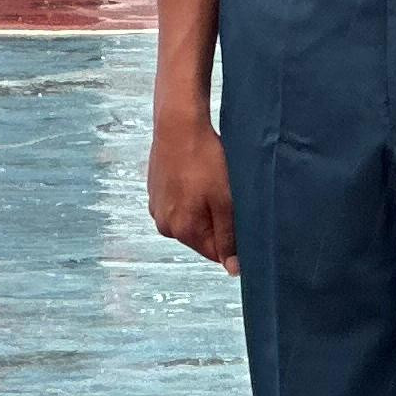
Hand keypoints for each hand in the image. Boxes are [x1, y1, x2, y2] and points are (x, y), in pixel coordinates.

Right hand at [149, 112, 236, 269]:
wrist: (178, 124)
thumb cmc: (205, 160)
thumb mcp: (225, 201)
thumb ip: (229, 238)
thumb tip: (233, 271)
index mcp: (183, 231)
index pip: (215, 253)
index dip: (232, 239)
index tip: (240, 216)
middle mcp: (165, 225)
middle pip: (201, 237)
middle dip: (216, 222)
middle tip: (227, 194)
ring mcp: (156, 207)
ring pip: (190, 218)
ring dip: (202, 207)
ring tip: (210, 181)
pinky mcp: (154, 190)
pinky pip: (178, 202)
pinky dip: (190, 194)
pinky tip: (196, 175)